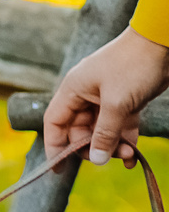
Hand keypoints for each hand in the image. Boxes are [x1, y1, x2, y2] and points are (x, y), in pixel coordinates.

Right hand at [45, 27, 168, 164]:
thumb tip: (94, 160)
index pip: (55, 123)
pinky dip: (124, 141)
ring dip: (112, 146)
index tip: (58, 169)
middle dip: (94, 147)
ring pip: (102, 130)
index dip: (54, 146)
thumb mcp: (117, 103)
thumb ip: (105, 133)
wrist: (161, 43)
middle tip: (109, 158)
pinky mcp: (125, 101)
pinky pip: (119, 127)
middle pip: (80, 130)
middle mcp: (85, 96)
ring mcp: (105, 99)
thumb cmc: (133, 66)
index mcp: (73, 91)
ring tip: (129, 155)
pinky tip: (133, 155)